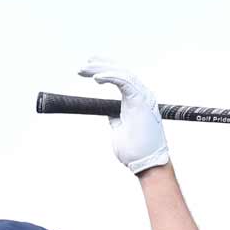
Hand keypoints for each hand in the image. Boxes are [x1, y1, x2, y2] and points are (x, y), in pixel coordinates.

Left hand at [78, 59, 168, 173]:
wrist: (147, 164)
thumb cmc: (136, 151)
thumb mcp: (119, 129)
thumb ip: (115, 117)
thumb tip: (108, 112)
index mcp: (137, 100)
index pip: (123, 77)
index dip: (107, 68)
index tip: (89, 68)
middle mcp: (143, 95)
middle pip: (121, 72)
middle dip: (101, 65)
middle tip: (82, 67)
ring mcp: (143, 98)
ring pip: (122, 74)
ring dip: (101, 69)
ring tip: (83, 70)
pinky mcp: (140, 102)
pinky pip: (124, 82)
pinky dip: (110, 77)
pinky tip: (96, 78)